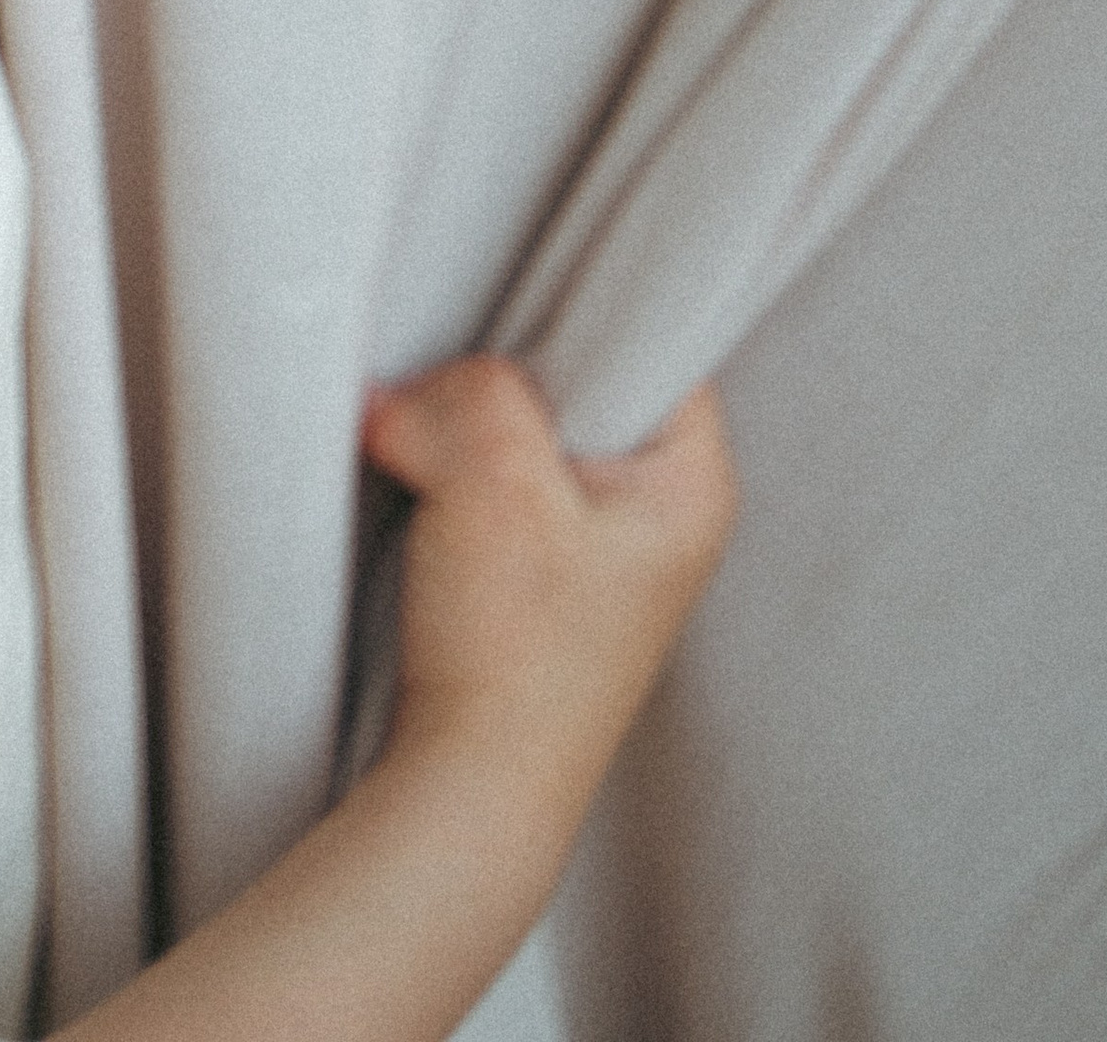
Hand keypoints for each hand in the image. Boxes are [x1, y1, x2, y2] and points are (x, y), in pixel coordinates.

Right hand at [365, 357, 735, 816]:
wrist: (467, 789)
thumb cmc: (512, 660)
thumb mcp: (494, 484)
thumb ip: (469, 393)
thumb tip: (416, 386)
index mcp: (690, 483)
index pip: (651, 338)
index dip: (570, 316)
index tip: (501, 327)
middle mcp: (659, 511)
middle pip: (574, 379)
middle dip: (496, 384)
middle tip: (452, 402)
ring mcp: (599, 546)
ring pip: (524, 429)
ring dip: (463, 433)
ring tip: (435, 463)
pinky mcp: (542, 573)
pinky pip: (496, 478)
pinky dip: (453, 475)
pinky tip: (426, 496)